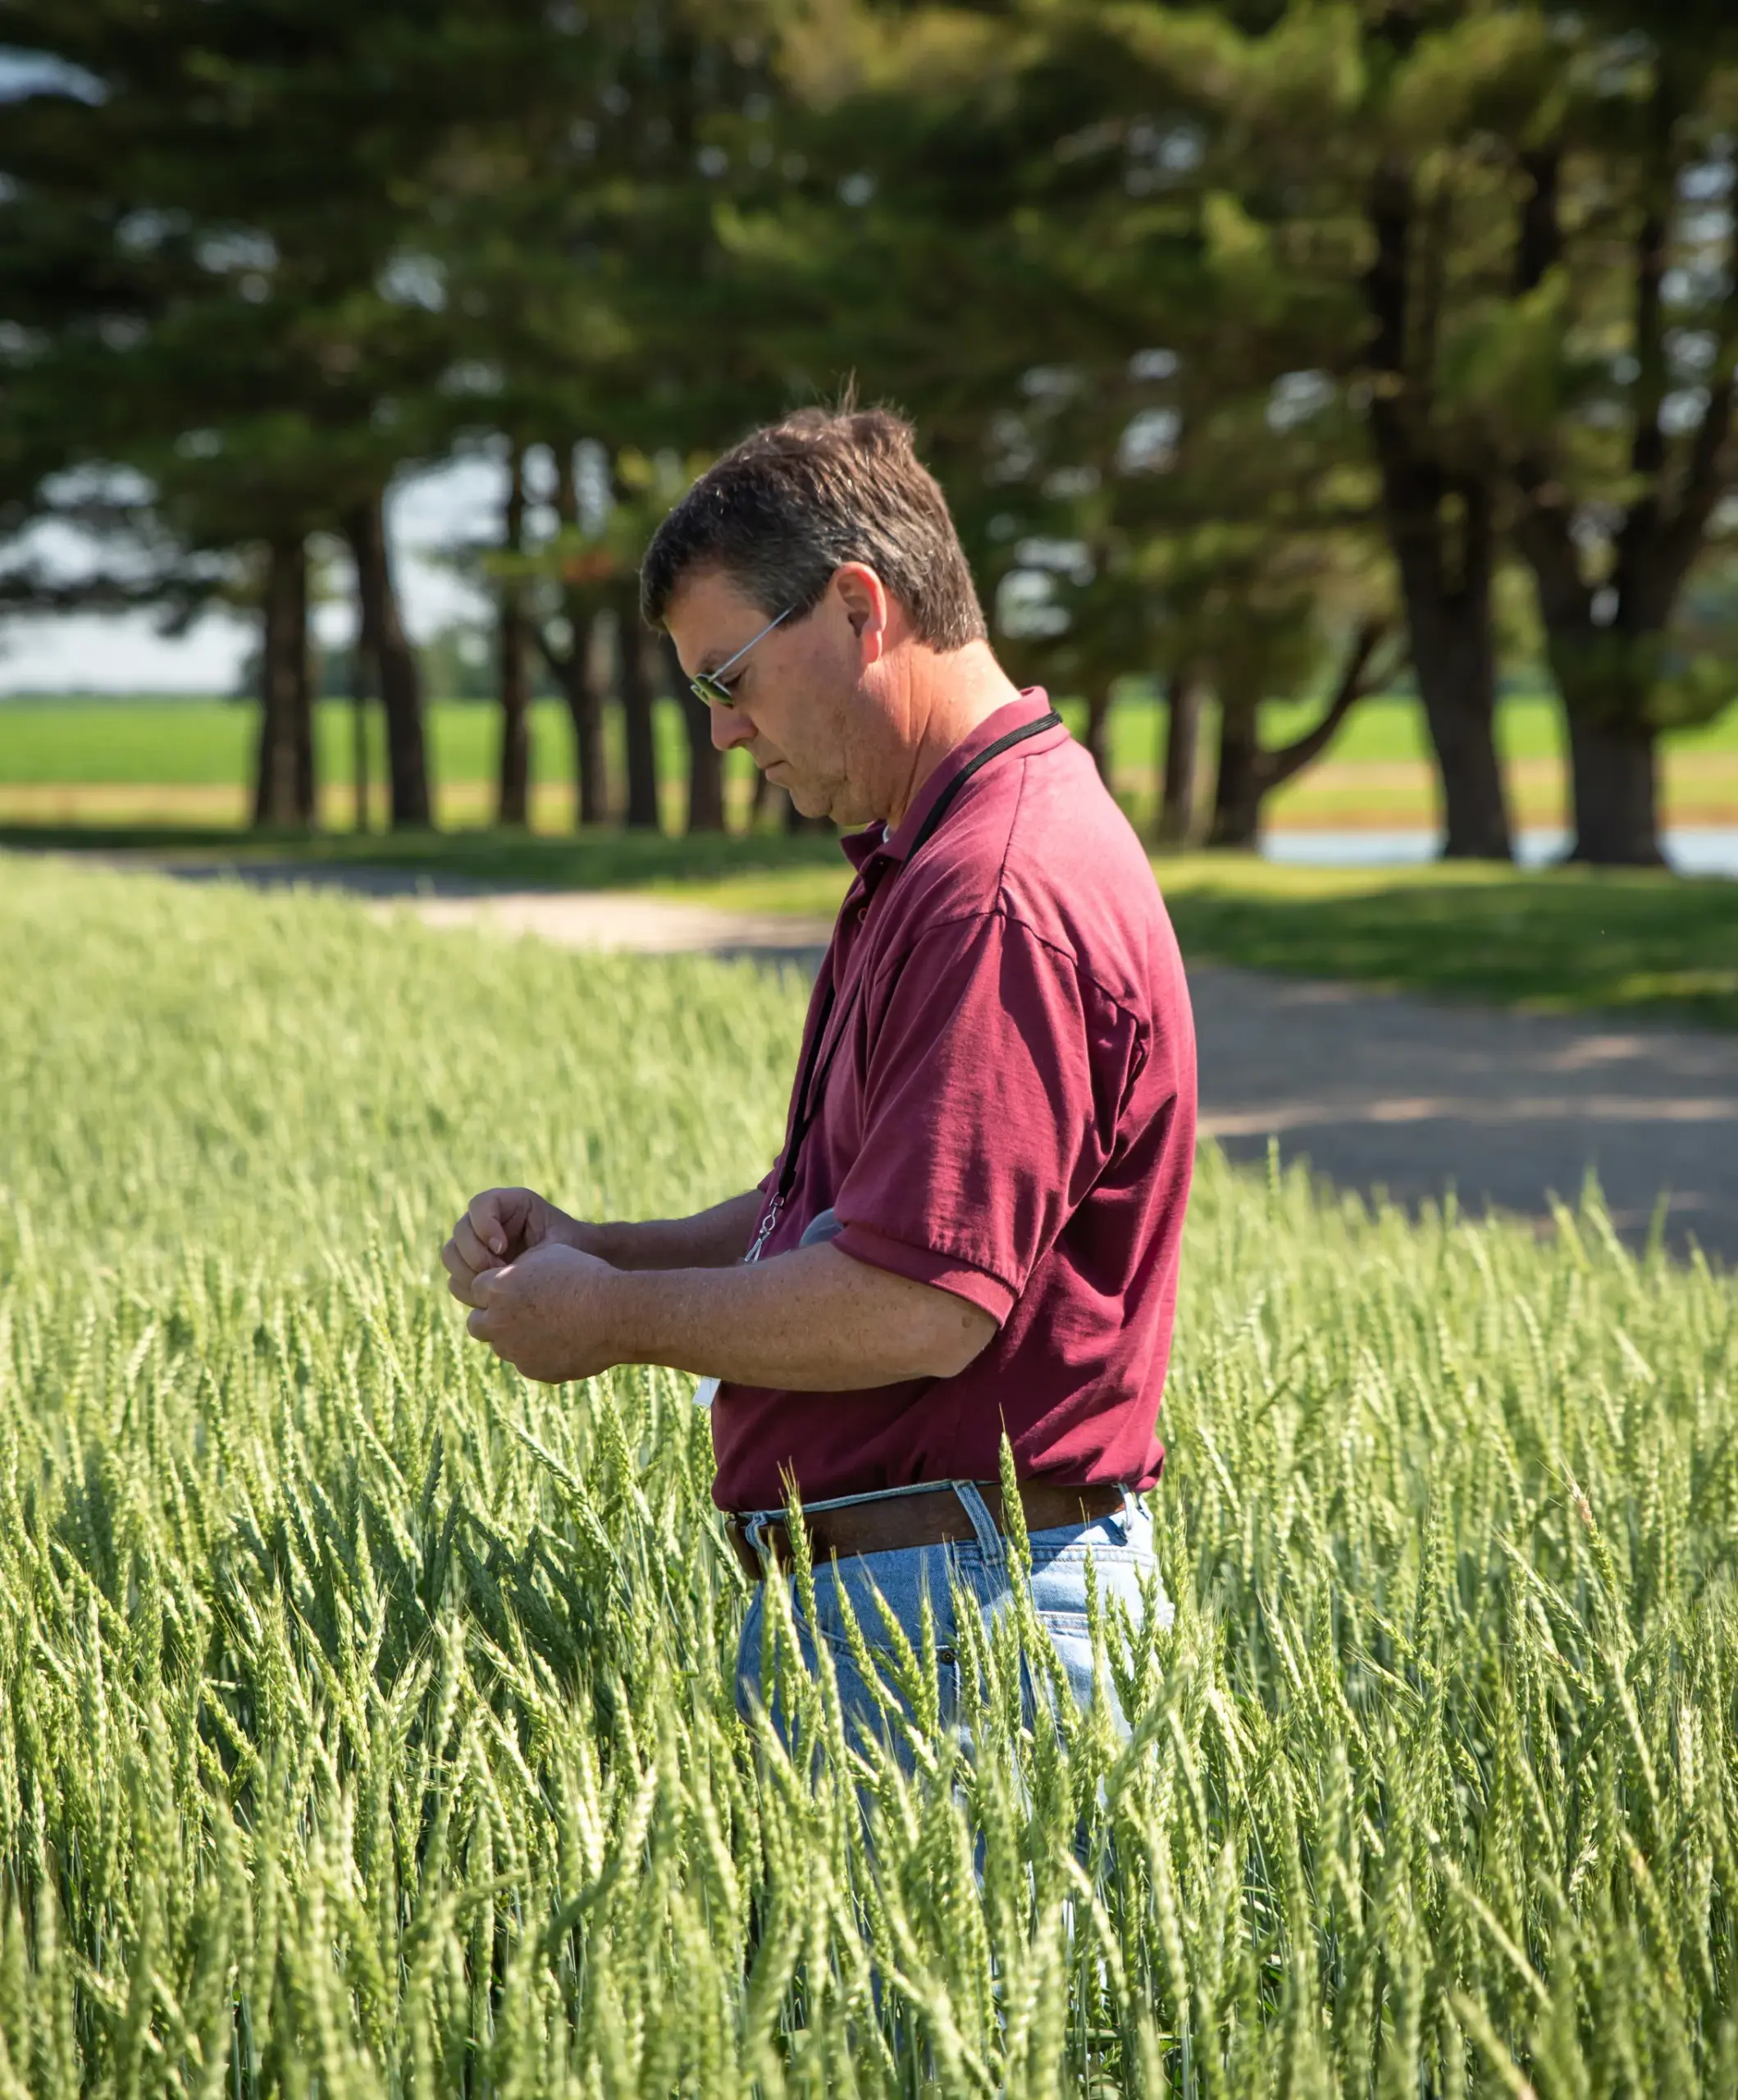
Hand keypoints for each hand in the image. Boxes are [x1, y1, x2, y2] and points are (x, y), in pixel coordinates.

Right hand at [442, 1186, 577, 1304]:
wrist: (573, 1269)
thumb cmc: (571, 1250)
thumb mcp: (560, 1241)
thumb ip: (534, 1244)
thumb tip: (500, 1252)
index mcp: (508, 1203)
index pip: (479, 1205)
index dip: (484, 1226)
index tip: (503, 1248)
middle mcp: (486, 1222)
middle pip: (460, 1231)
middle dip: (476, 1255)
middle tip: (499, 1272)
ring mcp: (475, 1245)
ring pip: (451, 1255)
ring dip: (468, 1273)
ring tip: (496, 1285)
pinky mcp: (472, 1269)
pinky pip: (455, 1278)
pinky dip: (468, 1289)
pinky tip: (492, 1297)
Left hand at [461, 1241, 621, 1383]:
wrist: (614, 1313)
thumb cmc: (584, 1276)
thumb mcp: (549, 1255)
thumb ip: (518, 1268)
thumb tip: (504, 1276)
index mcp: (498, 1289)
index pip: (476, 1288)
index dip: (494, 1286)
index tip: (513, 1285)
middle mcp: (498, 1322)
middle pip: (477, 1322)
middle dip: (491, 1316)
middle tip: (516, 1309)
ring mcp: (515, 1351)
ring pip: (501, 1345)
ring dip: (513, 1336)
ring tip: (546, 1322)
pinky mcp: (534, 1370)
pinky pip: (527, 1362)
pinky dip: (537, 1353)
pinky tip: (562, 1338)